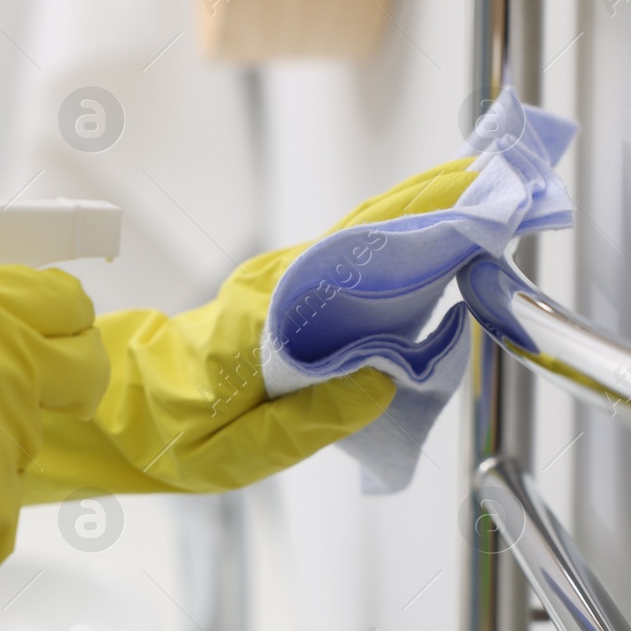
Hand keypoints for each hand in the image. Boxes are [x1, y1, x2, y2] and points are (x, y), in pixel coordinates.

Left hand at [31, 158, 479, 494]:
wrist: (121, 411)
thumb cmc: (171, 432)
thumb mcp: (236, 451)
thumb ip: (312, 420)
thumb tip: (385, 380)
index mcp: (265, 315)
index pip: (356, 257)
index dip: (422, 228)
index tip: (477, 205)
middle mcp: (276, 282)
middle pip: (371, 225)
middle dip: (441, 197)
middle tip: (509, 179)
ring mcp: (283, 279)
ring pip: (367, 232)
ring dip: (429, 208)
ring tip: (492, 195)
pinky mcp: (290, 290)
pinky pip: (357, 254)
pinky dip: (404, 234)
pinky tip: (441, 235)